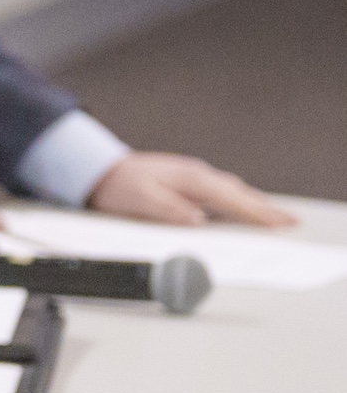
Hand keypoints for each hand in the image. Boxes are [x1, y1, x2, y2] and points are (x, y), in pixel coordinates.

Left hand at [87, 152, 294, 228]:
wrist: (100, 170)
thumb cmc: (119, 186)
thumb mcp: (139, 200)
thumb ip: (168, 210)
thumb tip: (197, 219)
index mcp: (191, 179)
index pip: (231, 199)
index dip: (257, 212)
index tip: (280, 223)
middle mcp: (197, 175)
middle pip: (239, 194)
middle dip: (265, 208)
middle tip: (292, 222)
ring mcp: (194, 177)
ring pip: (232, 191)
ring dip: (255, 203)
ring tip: (277, 217)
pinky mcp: (188, 181)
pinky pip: (221, 192)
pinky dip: (238, 200)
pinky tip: (244, 206)